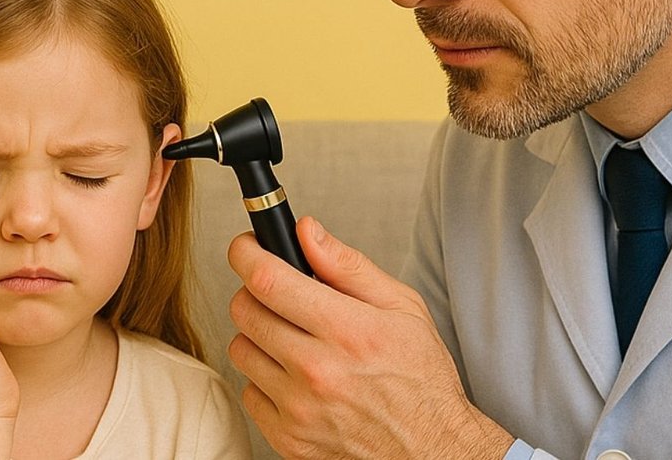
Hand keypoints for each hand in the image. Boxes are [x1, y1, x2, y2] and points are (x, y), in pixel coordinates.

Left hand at [227, 216, 511, 459]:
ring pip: (240, 350)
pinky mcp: (287, 438)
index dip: (246, 253)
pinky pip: (248, 392)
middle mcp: (316, 371)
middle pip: (244, 311)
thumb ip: (348, 266)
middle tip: (278, 292)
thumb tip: (307, 232)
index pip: (268, 279)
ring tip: (292, 337)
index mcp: (346, 331)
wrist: (430, 447)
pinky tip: (295, 375)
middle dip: (254, 290)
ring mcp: (298, 408)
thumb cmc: (420, 378)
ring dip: (258, 335)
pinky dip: (264, 379)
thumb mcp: (401, 307)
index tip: (246, 247)